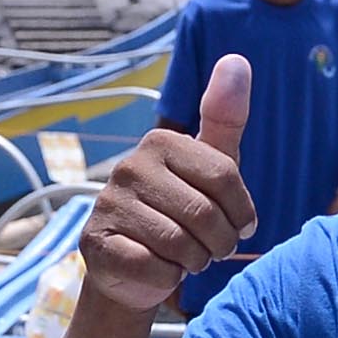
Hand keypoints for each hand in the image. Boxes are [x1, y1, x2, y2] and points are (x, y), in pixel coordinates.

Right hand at [84, 56, 255, 319]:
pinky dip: (166, 278)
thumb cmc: (180, 214)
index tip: (239, 225)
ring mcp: (107, 204)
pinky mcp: (95, 242)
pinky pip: (154, 268)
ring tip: (188, 258)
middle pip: (205, 215)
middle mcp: (129, 166)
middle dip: (220, 243)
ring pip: (180, 246)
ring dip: (195, 262)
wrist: (132, 269)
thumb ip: (225, 119)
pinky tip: (159, 269)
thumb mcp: (210, 168)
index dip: (242, 212)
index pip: (225, 177)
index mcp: (160, 142)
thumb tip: (236, 59)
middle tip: (212, 249)